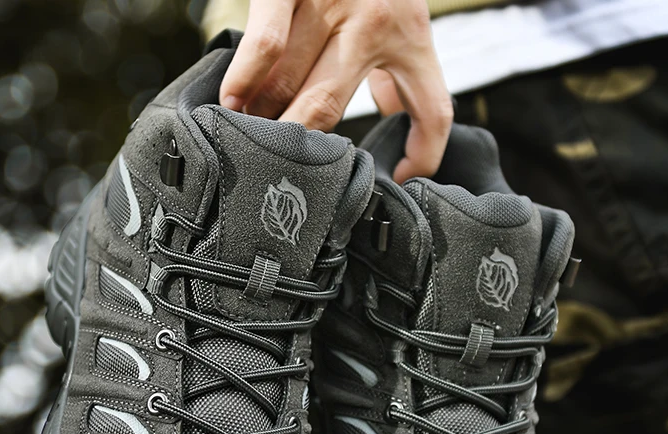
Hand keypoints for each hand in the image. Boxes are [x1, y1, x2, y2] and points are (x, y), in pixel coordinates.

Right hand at [219, 0, 452, 181]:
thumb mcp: (400, 15)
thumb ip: (399, 67)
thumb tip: (389, 111)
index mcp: (409, 33)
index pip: (435, 108)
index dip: (425, 154)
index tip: (401, 181)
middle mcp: (374, 20)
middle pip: (327, 110)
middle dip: (297, 148)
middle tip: (280, 172)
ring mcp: (330, 1)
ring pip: (289, 86)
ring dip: (263, 121)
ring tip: (249, 141)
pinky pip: (265, 46)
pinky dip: (244, 81)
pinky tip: (233, 102)